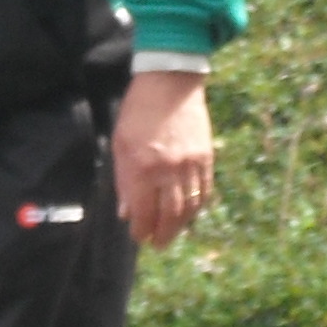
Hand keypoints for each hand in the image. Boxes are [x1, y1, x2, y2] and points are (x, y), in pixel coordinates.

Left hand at [111, 70, 212, 249]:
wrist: (169, 82)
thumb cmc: (138, 111)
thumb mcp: (120, 143)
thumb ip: (123, 180)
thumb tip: (126, 212)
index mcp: (142, 167)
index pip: (143, 212)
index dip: (141, 229)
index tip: (138, 236)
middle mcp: (168, 170)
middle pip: (169, 216)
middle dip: (162, 234)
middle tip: (157, 244)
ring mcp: (191, 165)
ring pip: (189, 207)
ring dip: (180, 226)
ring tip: (172, 233)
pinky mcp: (206, 158)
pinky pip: (204, 191)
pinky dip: (196, 207)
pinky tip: (188, 213)